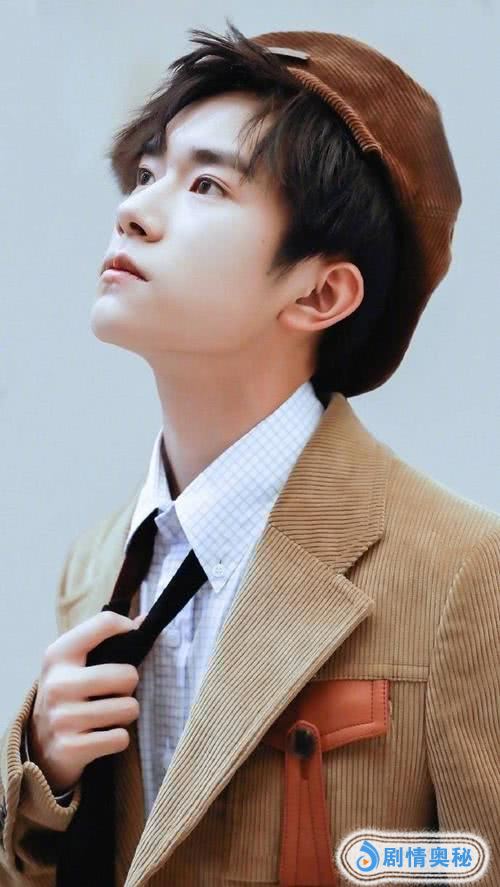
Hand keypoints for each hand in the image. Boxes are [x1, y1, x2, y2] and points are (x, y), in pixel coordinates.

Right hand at [27, 611, 144, 795]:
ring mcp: (62, 717)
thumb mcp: (75, 662)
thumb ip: (105, 638)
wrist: (39, 745)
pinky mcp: (70, 748)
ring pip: (129, 709)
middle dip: (130, 685)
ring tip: (109, 714)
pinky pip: (120, 738)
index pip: (105, 622)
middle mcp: (58, 683)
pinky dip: (117, 738)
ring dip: (125, 714)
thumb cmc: (68, 693)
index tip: (130, 637)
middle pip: (127, 675)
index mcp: (59, 654)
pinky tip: (101, 735)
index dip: (128, 628)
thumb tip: (145, 619)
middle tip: (116, 691)